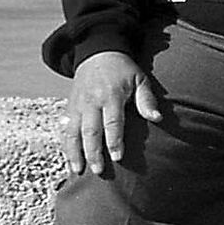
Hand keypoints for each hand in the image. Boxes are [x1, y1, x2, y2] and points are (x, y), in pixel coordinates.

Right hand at [62, 51, 161, 175]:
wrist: (98, 54)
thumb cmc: (123, 70)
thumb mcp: (140, 79)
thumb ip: (147, 99)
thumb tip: (157, 118)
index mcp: (111, 95)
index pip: (112, 122)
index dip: (114, 140)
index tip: (118, 157)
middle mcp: (92, 102)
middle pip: (91, 131)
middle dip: (94, 152)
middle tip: (99, 171)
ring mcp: (78, 105)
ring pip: (73, 132)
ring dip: (75, 152)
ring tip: (79, 170)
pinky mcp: (69, 108)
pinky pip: (65, 129)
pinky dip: (66, 146)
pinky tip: (70, 159)